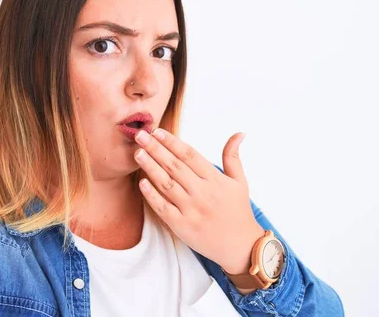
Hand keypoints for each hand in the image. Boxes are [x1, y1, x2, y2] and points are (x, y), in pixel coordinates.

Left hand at [133, 128, 264, 273]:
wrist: (240, 246)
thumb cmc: (238, 211)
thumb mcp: (240, 182)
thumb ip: (233, 156)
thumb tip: (239, 133)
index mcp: (215, 180)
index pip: (190, 155)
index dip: (173, 142)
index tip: (158, 131)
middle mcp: (202, 193)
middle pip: (175, 166)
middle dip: (156, 148)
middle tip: (140, 135)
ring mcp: (191, 210)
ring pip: (166, 184)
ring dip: (150, 167)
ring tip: (138, 153)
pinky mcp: (182, 226)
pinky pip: (163, 207)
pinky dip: (152, 195)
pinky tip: (141, 182)